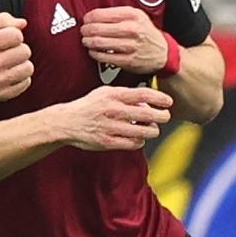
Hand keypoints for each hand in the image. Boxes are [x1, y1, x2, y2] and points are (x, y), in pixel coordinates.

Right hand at [0, 13, 33, 102]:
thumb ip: (2, 20)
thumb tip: (22, 23)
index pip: (16, 35)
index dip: (14, 35)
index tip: (7, 40)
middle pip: (25, 51)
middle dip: (19, 49)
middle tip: (8, 53)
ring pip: (28, 68)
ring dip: (22, 64)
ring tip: (10, 64)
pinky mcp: (1, 94)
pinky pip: (26, 83)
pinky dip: (21, 78)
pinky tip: (9, 75)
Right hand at [50, 83, 171, 152]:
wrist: (66, 122)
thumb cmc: (89, 106)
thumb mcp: (105, 92)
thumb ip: (126, 94)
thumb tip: (148, 101)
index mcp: (113, 96)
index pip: (144, 94)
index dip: (160, 98)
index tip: (168, 102)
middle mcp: (113, 110)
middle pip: (148, 114)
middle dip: (162, 116)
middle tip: (165, 116)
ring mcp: (110, 127)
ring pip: (144, 131)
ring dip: (153, 130)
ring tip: (152, 128)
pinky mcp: (107, 142)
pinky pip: (133, 144)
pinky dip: (140, 141)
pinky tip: (139, 138)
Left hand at [76, 4, 173, 76]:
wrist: (164, 53)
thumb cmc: (146, 33)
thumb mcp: (137, 16)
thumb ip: (117, 13)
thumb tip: (92, 16)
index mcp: (133, 15)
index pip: (99, 14)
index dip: (88, 18)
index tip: (86, 20)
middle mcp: (132, 29)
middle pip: (96, 28)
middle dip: (86, 30)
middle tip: (84, 31)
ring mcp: (130, 46)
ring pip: (98, 42)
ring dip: (88, 42)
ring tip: (87, 41)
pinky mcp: (128, 60)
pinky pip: (103, 57)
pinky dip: (94, 54)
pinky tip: (94, 51)